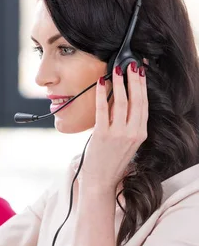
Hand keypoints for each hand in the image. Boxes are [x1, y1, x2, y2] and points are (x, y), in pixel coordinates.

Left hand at [81, 62, 147, 190]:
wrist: (100, 181)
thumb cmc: (110, 162)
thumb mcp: (126, 142)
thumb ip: (126, 124)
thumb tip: (121, 101)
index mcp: (141, 134)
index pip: (145, 105)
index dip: (143, 86)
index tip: (141, 72)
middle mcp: (133, 133)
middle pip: (137, 100)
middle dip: (135, 80)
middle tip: (132, 64)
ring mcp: (118, 134)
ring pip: (122, 102)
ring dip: (120, 83)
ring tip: (117, 69)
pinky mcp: (103, 135)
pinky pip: (103, 110)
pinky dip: (102, 94)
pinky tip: (100, 83)